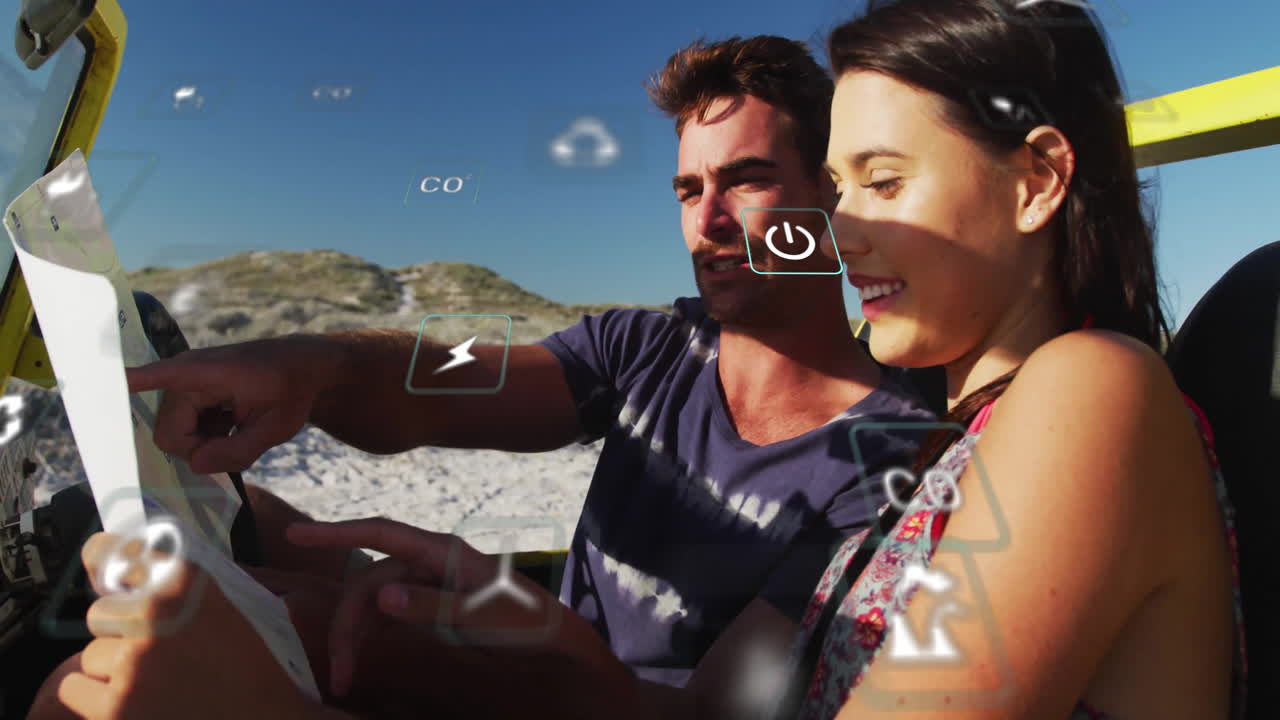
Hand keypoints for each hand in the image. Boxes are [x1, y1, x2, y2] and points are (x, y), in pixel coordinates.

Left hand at [55, 531, 331, 719]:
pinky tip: (130, 704)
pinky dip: (94, 700)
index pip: (121, 552)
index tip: (103, 564)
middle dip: (120, 633)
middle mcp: (157, 614)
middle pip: (100, 614)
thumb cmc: (257, 671)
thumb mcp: (237, 610)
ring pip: (88, 656)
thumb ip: (189, 589)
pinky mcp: (114, 708)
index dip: (106, 556)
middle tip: (152, 652)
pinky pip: (73, 691)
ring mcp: (133, 664)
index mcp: (190, 583)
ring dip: (110, 670)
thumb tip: (136, 573)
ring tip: (148, 684)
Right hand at [125, 335, 344, 472]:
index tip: (100, 380)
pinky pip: (182, 427)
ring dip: (204, 441)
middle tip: (236, 442)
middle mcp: (186, 375)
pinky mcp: (186, 393)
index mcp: (206, 373)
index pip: (159, 375)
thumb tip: (195, 465)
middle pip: (169, 435)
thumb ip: (238, 451)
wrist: (301, 366)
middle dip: (198, 448)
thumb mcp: (276, 428)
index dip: (131, 382)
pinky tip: (230, 422)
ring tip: (237, 426)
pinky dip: (204, 433)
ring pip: (174, 435)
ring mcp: (183, 383)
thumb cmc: (292, 391)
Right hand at [287, 518, 634, 712]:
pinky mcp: (428, 604)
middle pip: (369, 580)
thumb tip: (382, 595)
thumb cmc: (525, 623)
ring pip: (373, 600)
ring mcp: (427, 582)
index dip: (337, 531)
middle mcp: (429, 561)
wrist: (553, 643)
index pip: (381, 532)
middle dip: (347, 622)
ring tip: (345, 675)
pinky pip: (387, 612)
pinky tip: (360, 658)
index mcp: (442, 552)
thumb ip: (432, 605)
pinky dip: (370, 633)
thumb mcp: (482, 615)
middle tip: (338, 672)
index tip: (297, 535)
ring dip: (354, 634)